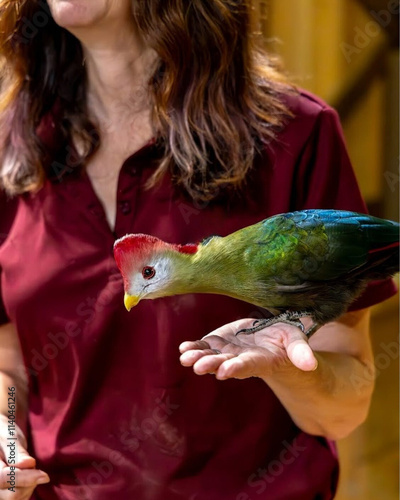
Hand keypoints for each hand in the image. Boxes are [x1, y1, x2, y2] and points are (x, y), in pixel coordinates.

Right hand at [0, 415, 48, 498]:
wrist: (2, 438)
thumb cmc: (5, 435)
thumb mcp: (10, 438)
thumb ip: (17, 452)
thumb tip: (28, 464)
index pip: (5, 479)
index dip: (26, 478)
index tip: (45, 476)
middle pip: (13, 495)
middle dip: (29, 481)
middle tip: (32, 464)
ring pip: (18, 499)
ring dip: (29, 486)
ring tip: (28, 469)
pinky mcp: (4, 494)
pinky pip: (20, 499)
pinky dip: (28, 490)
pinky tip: (28, 478)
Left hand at [179, 318, 317, 379]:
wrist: (272, 336)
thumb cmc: (287, 339)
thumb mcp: (296, 341)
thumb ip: (300, 352)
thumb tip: (310, 364)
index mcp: (260, 360)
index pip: (247, 365)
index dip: (236, 368)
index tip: (225, 371)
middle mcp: (240, 359)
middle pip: (225, 363)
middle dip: (211, 365)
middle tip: (198, 367)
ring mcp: (228, 352)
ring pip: (211, 357)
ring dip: (198, 357)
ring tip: (185, 357)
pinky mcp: (219, 343)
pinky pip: (205, 347)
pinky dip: (194, 347)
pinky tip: (184, 348)